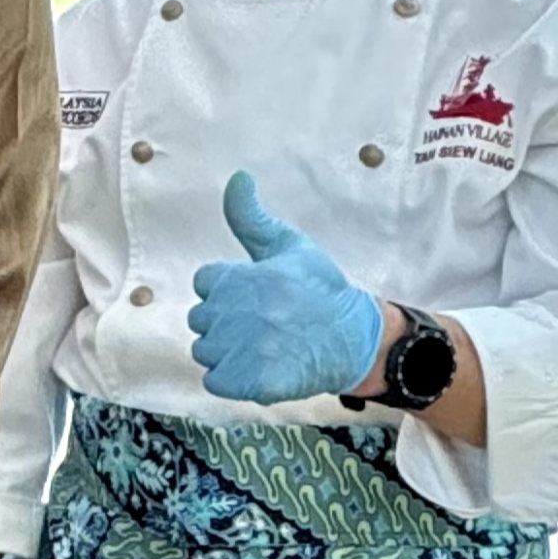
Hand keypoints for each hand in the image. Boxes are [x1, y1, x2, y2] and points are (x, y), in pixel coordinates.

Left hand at [188, 170, 385, 405]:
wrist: (357, 341)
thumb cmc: (322, 290)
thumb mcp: (290, 246)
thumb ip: (252, 217)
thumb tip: (237, 177)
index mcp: (243, 278)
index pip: (205, 282)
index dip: (229, 290)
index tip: (260, 296)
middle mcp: (237, 313)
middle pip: (201, 317)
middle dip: (226, 321)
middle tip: (267, 323)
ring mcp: (242, 349)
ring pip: (205, 349)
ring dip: (227, 351)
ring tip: (265, 346)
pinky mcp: (247, 381)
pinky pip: (214, 380)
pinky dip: (232, 378)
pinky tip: (260, 368)